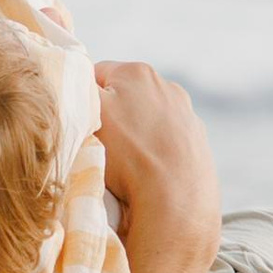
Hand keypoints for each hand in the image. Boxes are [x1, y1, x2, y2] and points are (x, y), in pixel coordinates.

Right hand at [93, 60, 221, 272]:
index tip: (81, 125)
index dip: (83, 100)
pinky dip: (157, 151)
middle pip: (124, 97)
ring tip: (126, 164)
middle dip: (111, 117)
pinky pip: (167, 141)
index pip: (96, 74)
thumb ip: (78, 87)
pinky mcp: (198, 143)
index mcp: (138, 72)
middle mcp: (168, 87)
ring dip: (134, 135)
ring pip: (146, 120)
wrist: (178, 200)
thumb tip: (74, 76)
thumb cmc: (128, 155)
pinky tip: (150, 171)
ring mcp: (187, 115)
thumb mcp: (89, 112)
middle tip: (101, 146)